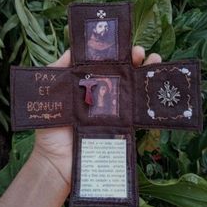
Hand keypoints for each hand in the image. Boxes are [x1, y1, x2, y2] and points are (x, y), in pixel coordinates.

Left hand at [33, 47, 160, 187]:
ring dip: (144, 73)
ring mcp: (114, 110)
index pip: (104, 65)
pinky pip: (137, 110)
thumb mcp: (51, 96)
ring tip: (154, 60)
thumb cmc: (52, 128)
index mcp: (87, 86)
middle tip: (141, 52)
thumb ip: (57, 72)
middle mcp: (102, 96)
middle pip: (121, 74)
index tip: (123, 45)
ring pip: (132, 88)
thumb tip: (72, 50)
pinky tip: (154, 88)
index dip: (114, 54)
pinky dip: (148, 99)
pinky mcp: (122, 125)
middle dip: (133, 60)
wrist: (58, 162)